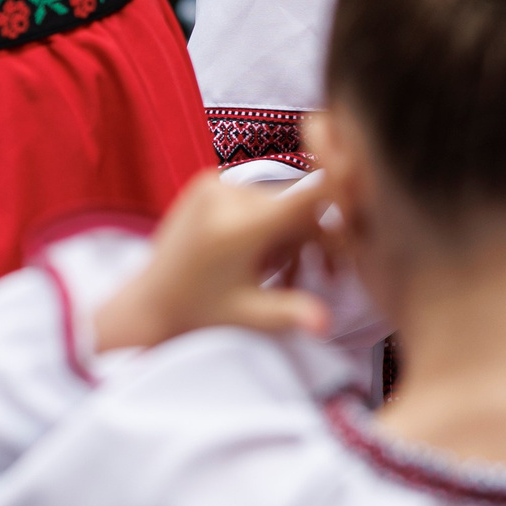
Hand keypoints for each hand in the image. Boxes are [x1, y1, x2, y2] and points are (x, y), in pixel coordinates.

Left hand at [92, 171, 332, 353]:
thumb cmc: (199, 314)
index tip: (358, 223)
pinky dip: (269, 217)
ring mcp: (214, 184)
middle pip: (299, 203)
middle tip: (321, 272)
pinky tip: (258, 248)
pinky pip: (259, 192)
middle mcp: (226, 195)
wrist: (147, 303)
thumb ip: (292, 310)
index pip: (308, 196)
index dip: (343, 202)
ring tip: (277, 267)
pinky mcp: (207, 182)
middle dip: (314, 236)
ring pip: (282, 198)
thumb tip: (325, 324)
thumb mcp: (249, 314)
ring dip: (291, 229)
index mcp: (238, 225)